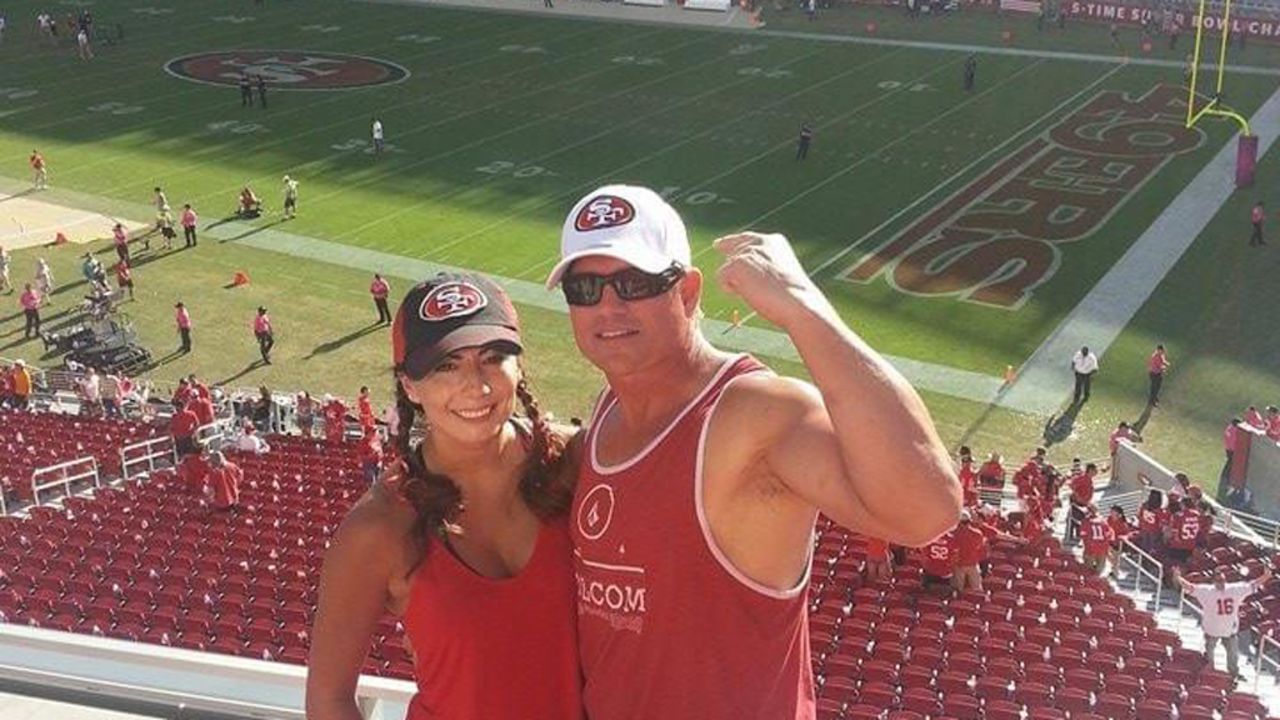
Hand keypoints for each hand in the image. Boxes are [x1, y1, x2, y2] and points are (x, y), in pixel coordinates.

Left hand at [712, 232, 827, 328]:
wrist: (798, 303)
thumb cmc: (793, 297)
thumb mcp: (780, 274)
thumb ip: (763, 266)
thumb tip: (737, 272)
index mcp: (774, 241)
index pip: (746, 239)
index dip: (731, 243)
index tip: (718, 245)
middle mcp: (760, 241)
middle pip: (731, 253)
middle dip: (732, 269)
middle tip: (747, 279)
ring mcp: (747, 251)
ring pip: (727, 268)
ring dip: (737, 283)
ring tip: (759, 291)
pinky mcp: (736, 264)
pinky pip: (721, 278)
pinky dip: (730, 289)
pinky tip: (749, 293)